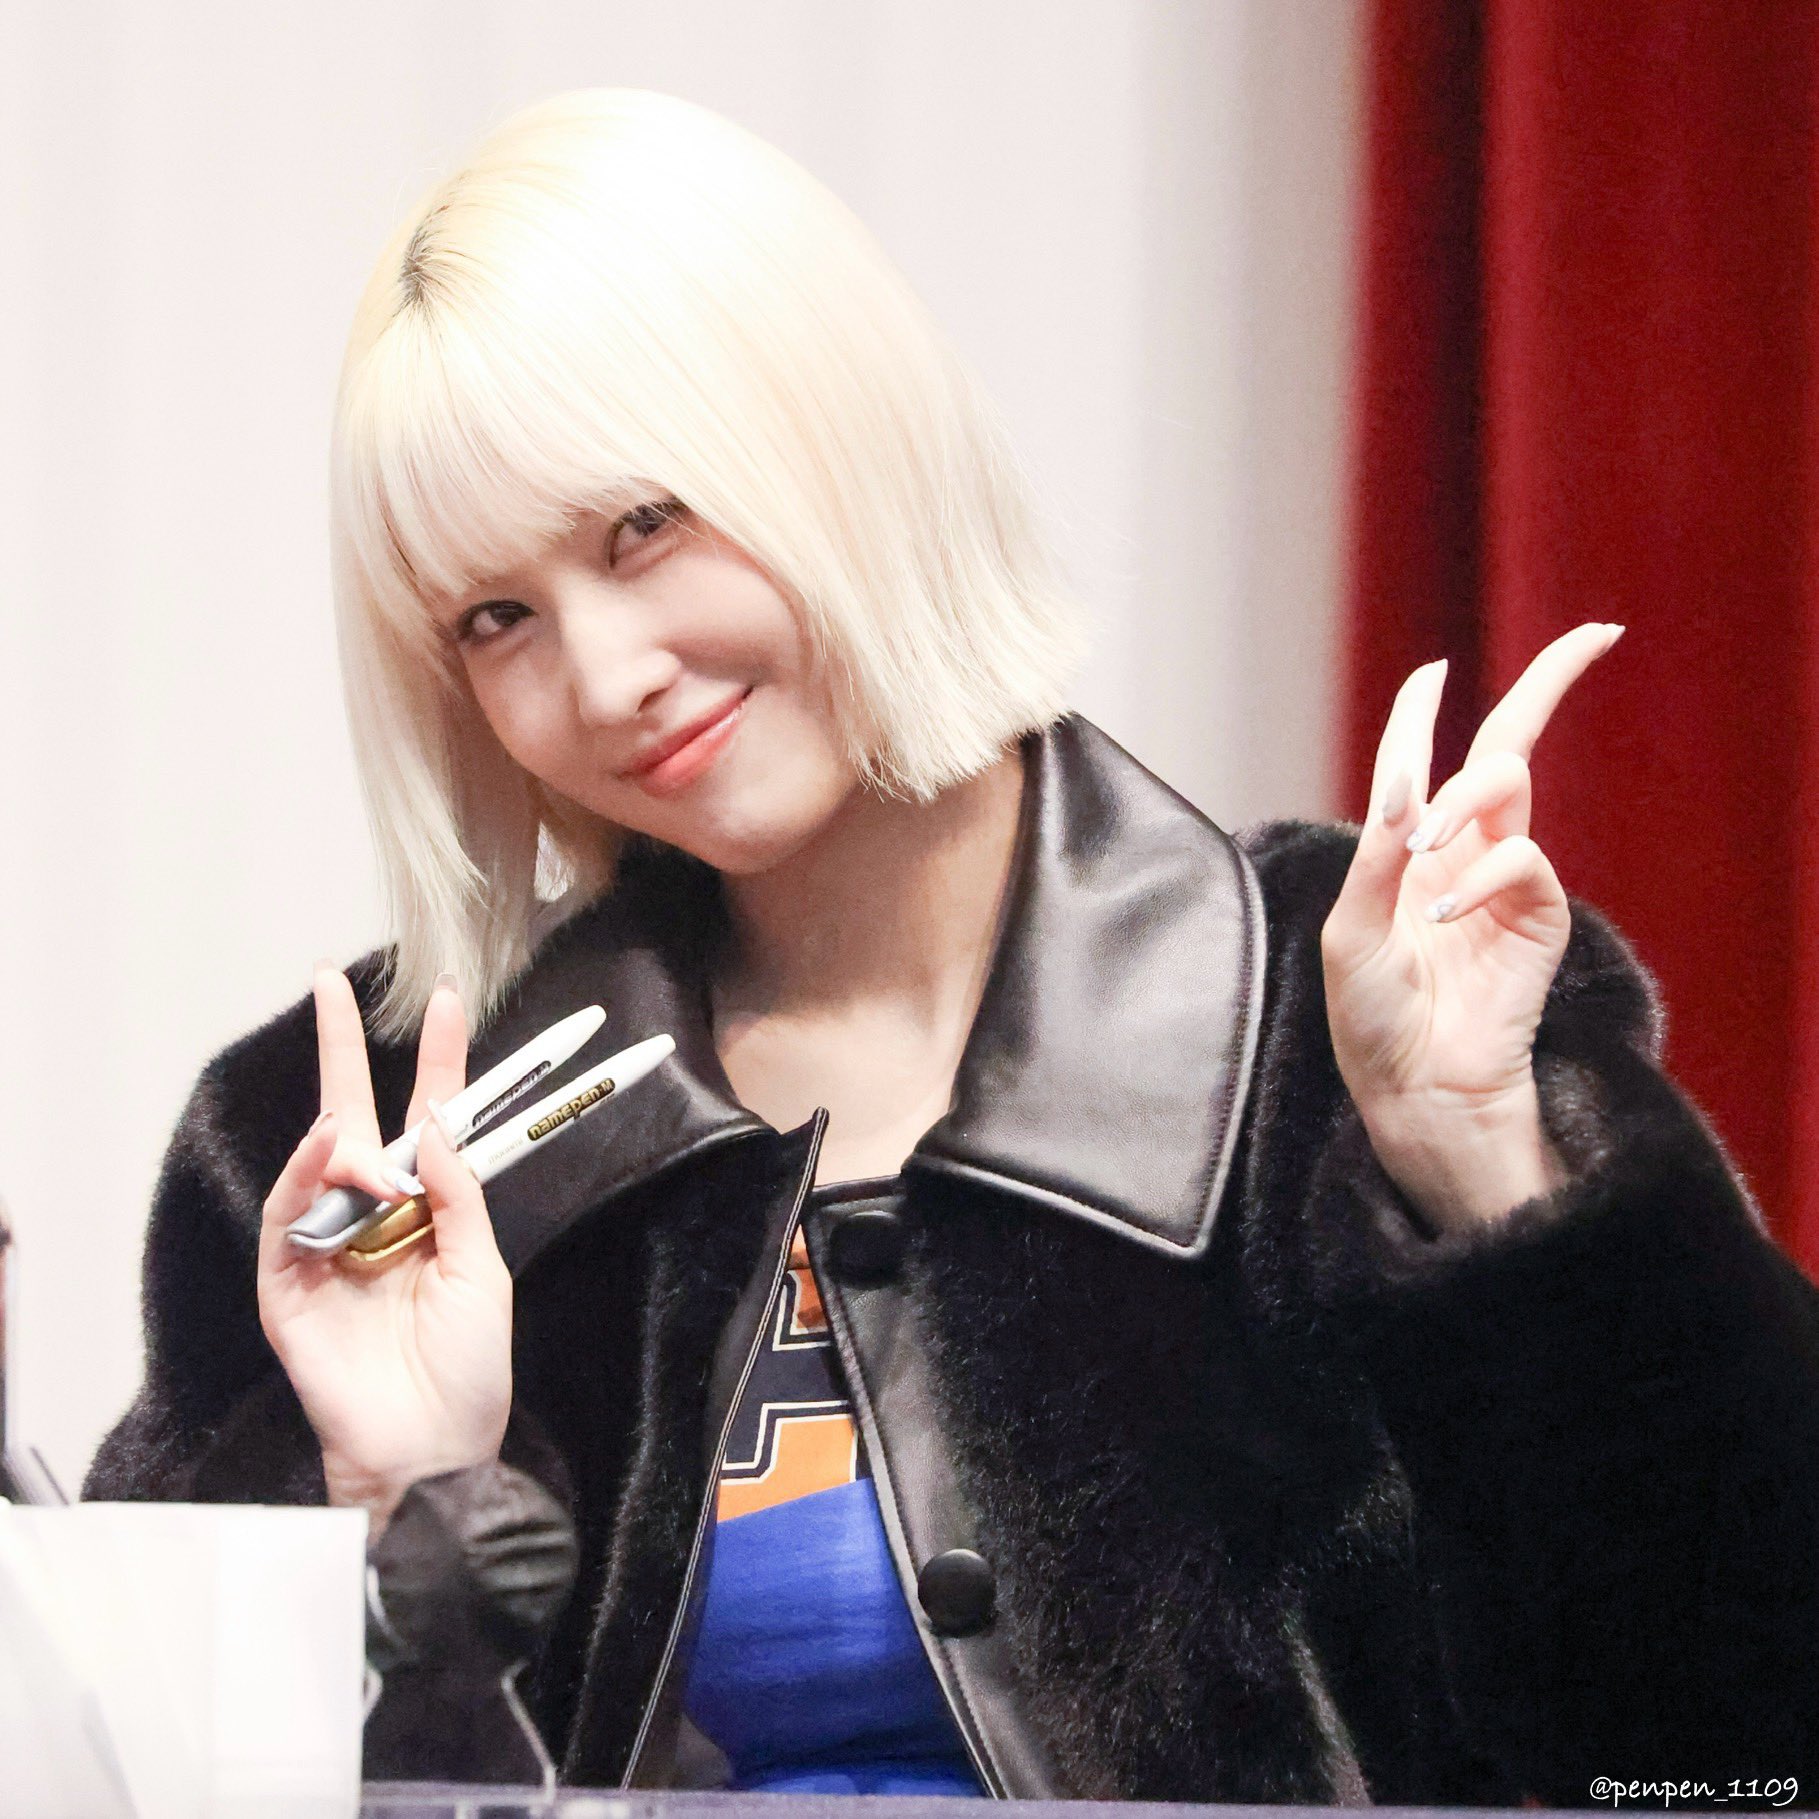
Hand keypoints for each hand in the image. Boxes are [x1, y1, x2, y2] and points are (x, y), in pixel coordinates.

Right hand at [258, 966, 512, 1529]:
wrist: (432, 1449)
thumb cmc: (468, 1371)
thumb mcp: (483, 1271)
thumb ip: (459, 1198)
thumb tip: (441, 1126)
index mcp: (430, 1210)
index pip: (430, 1119)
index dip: (438, 1061)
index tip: (447, 999)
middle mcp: (376, 1216)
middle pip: (354, 1118)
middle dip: (341, 1050)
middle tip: (331, 982)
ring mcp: (328, 1246)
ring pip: (321, 1161)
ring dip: (344, 1141)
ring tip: (363, 1145)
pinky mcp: (290, 1284)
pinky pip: (288, 1217)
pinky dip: (304, 1178)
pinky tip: (324, 1150)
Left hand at [1320, 623, 1624, 1232]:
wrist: (1415, 1088)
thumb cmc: (1372, 1019)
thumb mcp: (1350, 933)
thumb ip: (1375, 857)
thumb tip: (1404, 783)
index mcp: (1406, 854)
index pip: (1423, 763)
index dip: (1424, 710)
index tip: (1434, 666)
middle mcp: (1458, 853)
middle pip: (1506, 747)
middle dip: (1547, 685)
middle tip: (1595, 638)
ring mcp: (1503, 881)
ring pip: (1510, 783)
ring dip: (1465, 794)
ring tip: (1424, 844)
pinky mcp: (1539, 916)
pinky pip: (1523, 857)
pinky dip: (1481, 876)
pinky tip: (1447, 919)